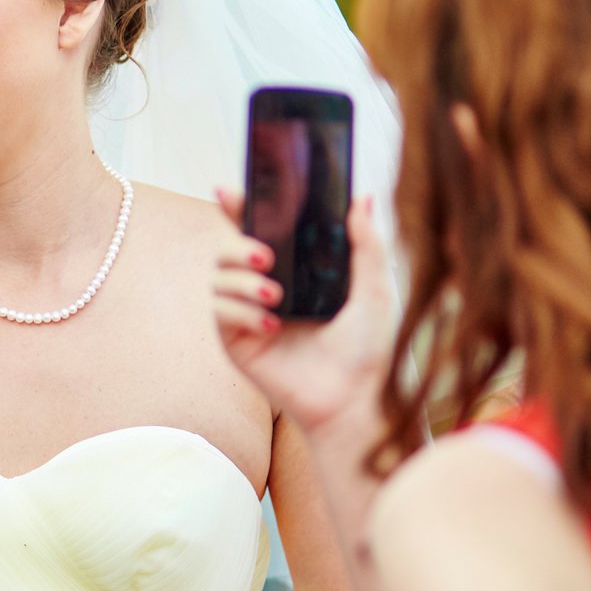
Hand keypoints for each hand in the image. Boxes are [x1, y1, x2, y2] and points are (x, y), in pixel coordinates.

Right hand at [211, 188, 395, 429]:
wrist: (352, 400)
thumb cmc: (367, 350)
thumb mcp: (373, 289)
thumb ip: (365, 243)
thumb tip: (362, 197)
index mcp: (294, 271)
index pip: (259, 230)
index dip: (241, 208)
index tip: (232, 190)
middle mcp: (265, 287)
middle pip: (226, 247)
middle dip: (237, 244)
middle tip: (265, 256)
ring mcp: (246, 314)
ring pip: (217, 277)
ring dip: (241, 280)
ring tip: (275, 295)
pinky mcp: (235, 341)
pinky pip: (218, 312)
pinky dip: (240, 311)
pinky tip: (270, 324)